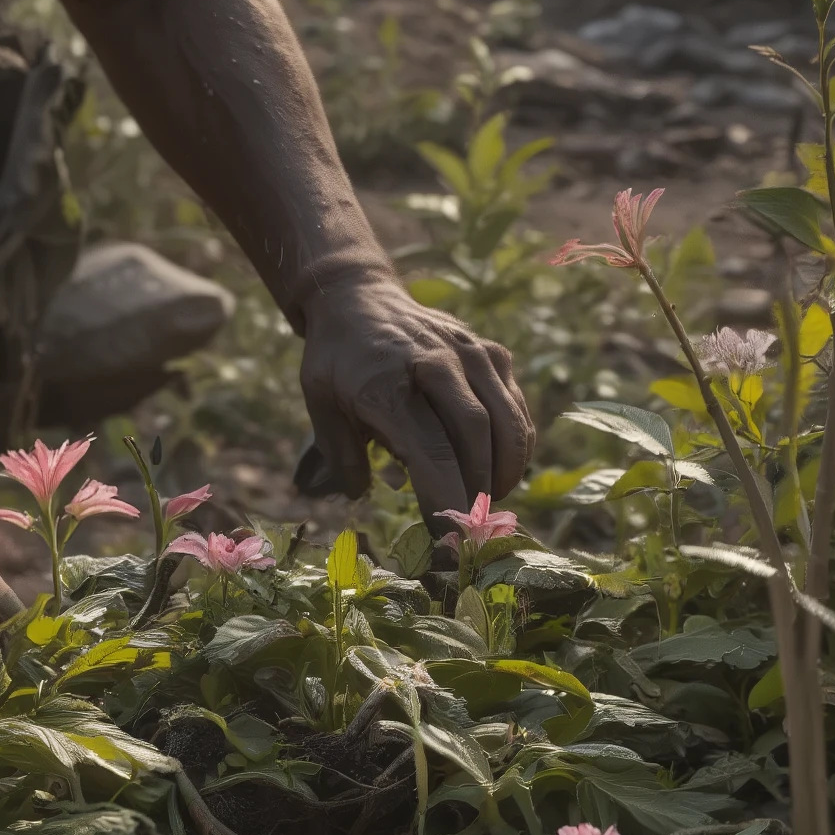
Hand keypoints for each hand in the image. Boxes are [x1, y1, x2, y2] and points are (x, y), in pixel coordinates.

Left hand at [297, 271, 531, 522]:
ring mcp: (470, 353)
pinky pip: (515, 406)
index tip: (446, 537)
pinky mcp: (491, 352)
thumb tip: (360, 497)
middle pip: (476, 436)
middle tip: (471, 524)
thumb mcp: (319, 402)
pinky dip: (516, 443)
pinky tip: (500, 468)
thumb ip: (341, 454)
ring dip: (505, 470)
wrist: (358, 297)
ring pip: (506, 421)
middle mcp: (436, 363)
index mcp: (388, 382)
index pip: (430, 451)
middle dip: (479, 488)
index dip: (445, 499)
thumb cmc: (336, 358)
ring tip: (488, 500)